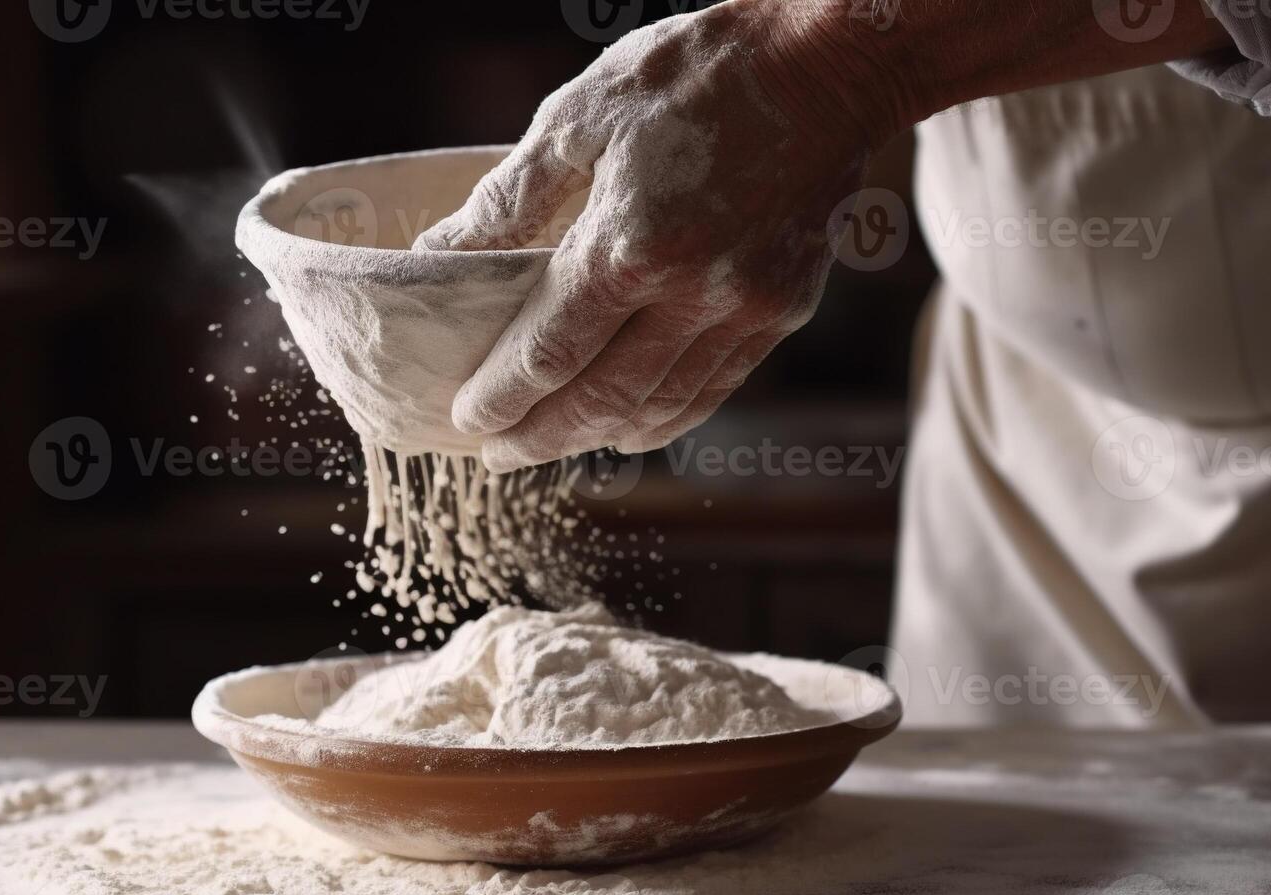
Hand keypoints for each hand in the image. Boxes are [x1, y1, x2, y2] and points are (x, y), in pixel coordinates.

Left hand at [414, 0, 896, 471]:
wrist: (828, 62)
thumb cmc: (694, 74)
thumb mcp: (579, 117)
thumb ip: (508, 198)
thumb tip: (442, 253)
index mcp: (631, 245)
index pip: (547, 354)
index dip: (501, 397)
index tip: (467, 419)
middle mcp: (693, 294)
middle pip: (600, 401)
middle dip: (542, 438)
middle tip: (499, 455)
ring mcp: (747, 310)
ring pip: (661, 408)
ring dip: (601, 437)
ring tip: (556, 442)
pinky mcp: (784, 311)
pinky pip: (714, 388)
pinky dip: (664, 416)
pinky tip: (630, 420)